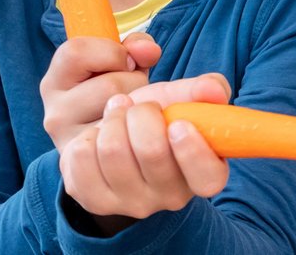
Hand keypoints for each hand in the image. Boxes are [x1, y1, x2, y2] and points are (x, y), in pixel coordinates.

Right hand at [40, 32, 162, 150]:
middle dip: (135, 83)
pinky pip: (128, 143)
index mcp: (54, 82)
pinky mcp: (90, 168)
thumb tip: (149, 51)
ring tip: (133, 113)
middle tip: (132, 94)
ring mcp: (69, 144)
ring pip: (121, 114)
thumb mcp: (124, 63)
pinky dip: (142, 133)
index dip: (111, 52)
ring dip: (140, 109)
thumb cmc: (120, 92)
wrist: (115, 143)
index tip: (125, 62)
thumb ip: (137, 46)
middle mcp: (54, 115)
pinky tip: (137, 133)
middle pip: (110, 85)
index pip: (76, 52)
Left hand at [59, 74, 231, 229]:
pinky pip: (81, 157)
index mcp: (205, 175)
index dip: (192, 151)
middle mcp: (171, 197)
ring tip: (118, 115)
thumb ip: (204, 91)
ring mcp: (131, 204)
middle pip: (151, 150)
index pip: (207, 177)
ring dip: (113, 119)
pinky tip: (98, 137)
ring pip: (113, 150)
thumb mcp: (184, 102)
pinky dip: (88, 136)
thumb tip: (215, 91)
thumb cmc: (160, 119)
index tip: (178, 123)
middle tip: (140, 107)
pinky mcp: (94, 200)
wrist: (122, 138)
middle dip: (141, 113)